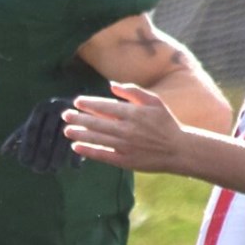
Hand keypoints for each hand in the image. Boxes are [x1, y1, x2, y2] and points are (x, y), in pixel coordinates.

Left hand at [0, 96, 84, 172]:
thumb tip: (4, 153)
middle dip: (42, 155)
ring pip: (64, 138)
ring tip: (53, 170)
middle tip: (38, 170)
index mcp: (41, 108)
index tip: (23, 162)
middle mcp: (57, 106)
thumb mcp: (33, 125)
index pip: (31, 129)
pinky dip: (78, 155)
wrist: (82, 108)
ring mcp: (74, 112)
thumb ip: (19, 137)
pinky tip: (74, 168)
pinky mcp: (89, 120)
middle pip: (47, 135)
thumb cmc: (50, 121)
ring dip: (58, 157)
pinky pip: (82, 139)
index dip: (26, 147)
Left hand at [62, 83, 192, 173]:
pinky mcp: (125, 161)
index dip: (89, 104)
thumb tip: (112, 84)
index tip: (77, 102)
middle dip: (79, 118)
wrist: (179, 150)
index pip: (105, 107)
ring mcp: (126, 146)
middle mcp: (128, 129)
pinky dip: (88, 151)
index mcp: (134, 113)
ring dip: (80, 134)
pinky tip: (76, 147)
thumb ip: (133, 92)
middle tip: (65, 115)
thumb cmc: (165, 123)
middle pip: (97, 123)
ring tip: (67, 130)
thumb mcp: (154, 102)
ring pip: (97, 139)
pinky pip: (103, 155)